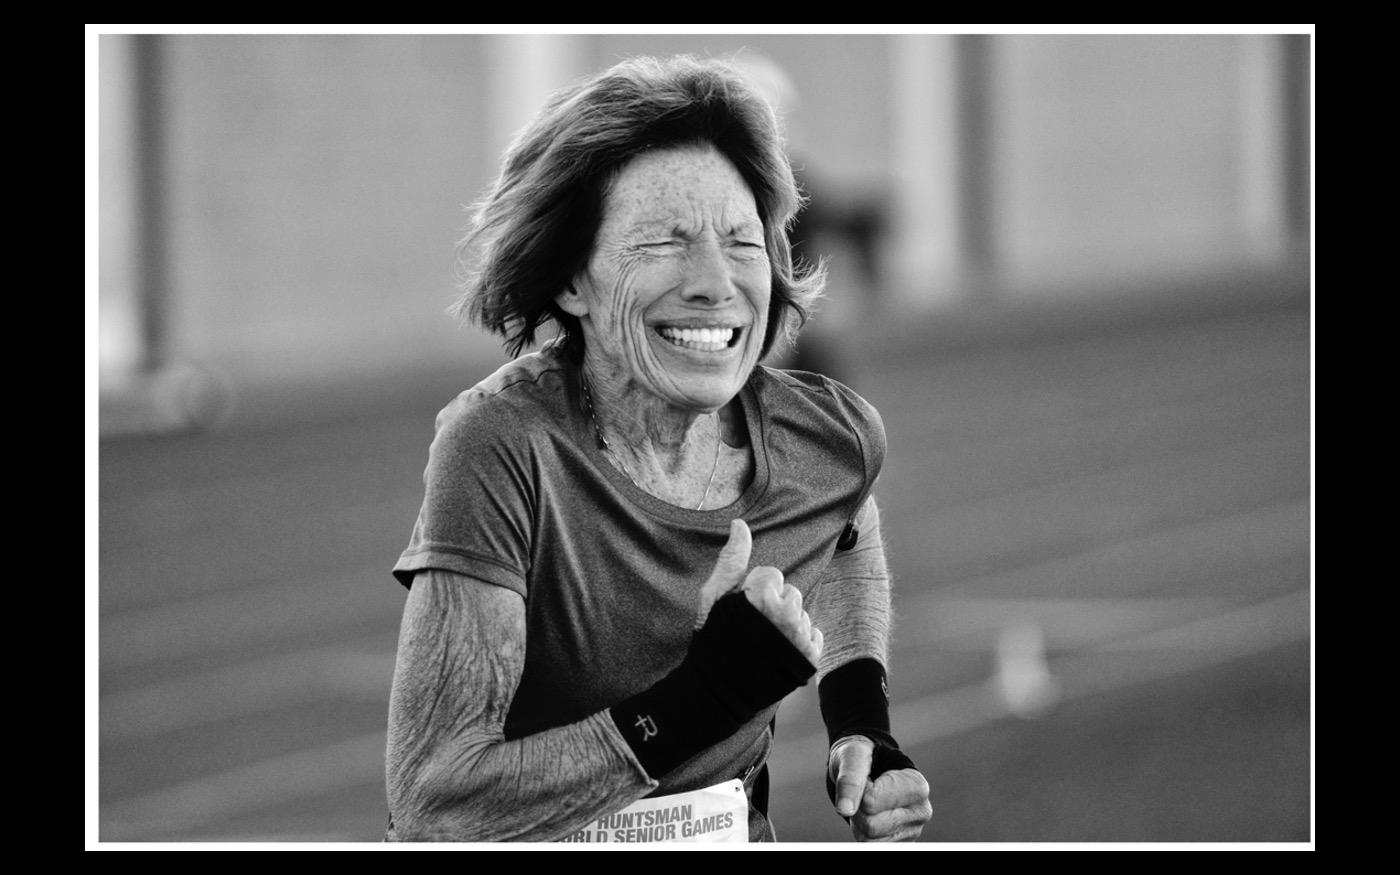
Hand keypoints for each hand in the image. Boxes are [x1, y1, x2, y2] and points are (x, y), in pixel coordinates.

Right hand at [695, 519, 823, 664]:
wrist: (719, 688)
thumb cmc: (714, 639)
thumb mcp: (714, 596)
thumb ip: (732, 558)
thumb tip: (739, 523)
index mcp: (762, 597)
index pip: (771, 574)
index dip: (753, 590)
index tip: (743, 611)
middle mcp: (786, 615)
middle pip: (789, 592)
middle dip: (773, 605)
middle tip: (754, 628)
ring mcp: (800, 637)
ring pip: (801, 612)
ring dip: (787, 622)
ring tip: (766, 641)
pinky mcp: (811, 657)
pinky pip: (814, 633)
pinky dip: (801, 640)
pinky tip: (780, 651)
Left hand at [828, 735, 931, 841]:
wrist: (872, 766)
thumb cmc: (863, 758)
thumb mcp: (854, 756)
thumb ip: (850, 780)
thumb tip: (844, 810)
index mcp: (917, 786)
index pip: (871, 802)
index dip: (858, 790)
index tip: (866, 777)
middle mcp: (920, 812)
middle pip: (871, 825)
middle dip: (857, 808)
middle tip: (863, 791)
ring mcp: (912, 830)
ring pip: (868, 839)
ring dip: (858, 821)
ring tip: (868, 801)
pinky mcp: (900, 842)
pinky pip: (869, 845)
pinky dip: (862, 831)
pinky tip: (871, 814)